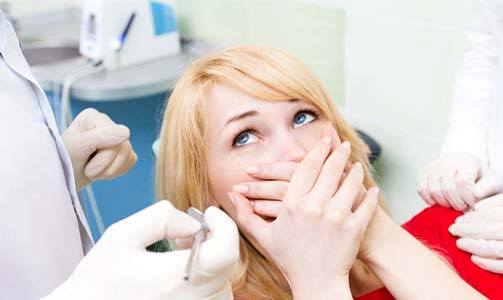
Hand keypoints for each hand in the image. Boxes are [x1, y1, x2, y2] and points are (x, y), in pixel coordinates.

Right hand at [43, 201, 238, 299]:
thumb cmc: (100, 277)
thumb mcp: (122, 234)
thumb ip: (162, 217)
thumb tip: (193, 223)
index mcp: (177, 278)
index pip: (226, 252)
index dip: (225, 226)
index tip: (209, 213)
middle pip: (227, 263)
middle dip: (213, 238)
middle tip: (183, 232)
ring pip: (222, 280)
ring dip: (209, 259)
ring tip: (178, 251)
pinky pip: (213, 295)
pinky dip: (205, 278)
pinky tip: (180, 271)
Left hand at [62, 108, 136, 189]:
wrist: (64, 179)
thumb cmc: (64, 162)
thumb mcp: (77, 148)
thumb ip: (100, 137)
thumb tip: (126, 132)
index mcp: (94, 117)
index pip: (115, 137)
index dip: (104, 157)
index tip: (84, 161)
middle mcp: (107, 124)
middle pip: (124, 147)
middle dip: (106, 165)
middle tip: (87, 169)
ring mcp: (116, 137)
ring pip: (129, 155)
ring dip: (110, 170)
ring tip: (93, 170)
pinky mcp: (122, 150)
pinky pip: (131, 161)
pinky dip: (116, 171)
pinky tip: (102, 171)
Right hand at [230, 134, 378, 299]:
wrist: (316, 283)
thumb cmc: (289, 259)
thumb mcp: (264, 236)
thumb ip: (245, 213)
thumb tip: (231, 194)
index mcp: (291, 205)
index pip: (306, 168)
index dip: (317, 151)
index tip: (324, 140)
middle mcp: (313, 207)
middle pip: (329, 170)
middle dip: (338, 153)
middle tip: (343, 145)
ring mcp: (335, 217)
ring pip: (349, 183)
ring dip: (355, 171)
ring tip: (356, 165)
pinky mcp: (353, 228)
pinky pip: (365, 204)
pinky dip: (369, 195)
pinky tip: (371, 188)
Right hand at [417, 153, 500, 210]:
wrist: (468, 170)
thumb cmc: (480, 179)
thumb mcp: (492, 182)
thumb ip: (488, 188)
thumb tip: (476, 193)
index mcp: (467, 160)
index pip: (462, 181)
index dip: (467, 197)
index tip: (473, 204)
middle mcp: (448, 159)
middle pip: (446, 186)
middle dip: (455, 202)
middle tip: (463, 207)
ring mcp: (433, 164)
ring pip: (431, 188)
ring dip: (442, 202)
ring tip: (452, 204)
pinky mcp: (423, 172)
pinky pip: (421, 188)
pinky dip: (428, 199)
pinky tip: (439, 202)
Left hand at [449, 194, 502, 273]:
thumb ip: (496, 200)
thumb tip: (477, 205)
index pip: (493, 214)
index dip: (473, 217)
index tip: (458, 220)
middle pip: (491, 230)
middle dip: (468, 230)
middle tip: (453, 230)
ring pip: (496, 248)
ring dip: (474, 246)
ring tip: (459, 243)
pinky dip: (488, 264)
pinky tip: (474, 259)